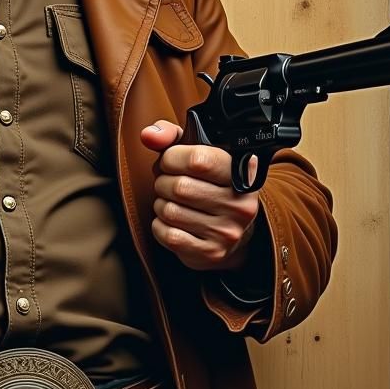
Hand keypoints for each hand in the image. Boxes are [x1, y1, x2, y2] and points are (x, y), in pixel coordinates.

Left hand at [140, 119, 260, 271]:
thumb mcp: (195, 153)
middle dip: (163, 183)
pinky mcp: (211, 252)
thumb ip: (170, 136)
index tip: (170, 161)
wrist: (230, 231)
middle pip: (179, 187)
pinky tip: (173, 222)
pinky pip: (167, 235)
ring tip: (173, 202)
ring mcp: (228, 231)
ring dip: (161, 205)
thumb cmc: (207, 184)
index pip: (198, 159)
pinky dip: (160, 226)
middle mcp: (240, 204)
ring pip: (170, 211)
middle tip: (169, 184)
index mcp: (241, 173)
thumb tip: (148, 135)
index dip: (172, 158)